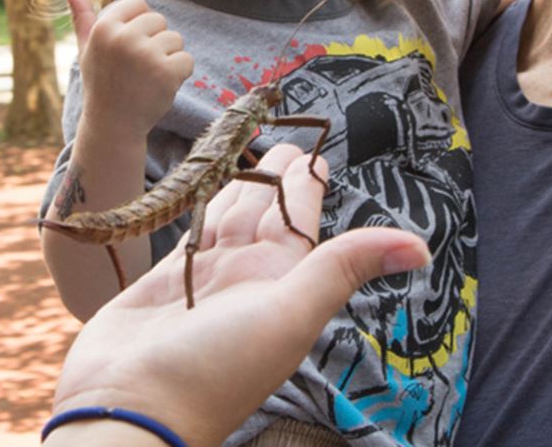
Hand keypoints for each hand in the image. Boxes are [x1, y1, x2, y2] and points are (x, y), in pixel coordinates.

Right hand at [47, 144, 430, 446]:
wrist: (131, 410)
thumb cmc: (215, 370)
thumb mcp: (291, 314)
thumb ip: (344, 267)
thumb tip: (421, 247)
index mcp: (283, 283)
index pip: (302, 222)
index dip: (308, 187)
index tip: (316, 154)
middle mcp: (247, 279)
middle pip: (265, 215)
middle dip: (274, 179)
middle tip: (282, 141)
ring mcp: (204, 279)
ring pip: (227, 218)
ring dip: (237, 186)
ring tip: (245, 150)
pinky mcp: (163, 281)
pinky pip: (189, 231)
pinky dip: (196, 206)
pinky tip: (200, 187)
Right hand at [66, 0, 194, 137]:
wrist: (113, 125)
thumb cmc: (101, 83)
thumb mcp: (87, 50)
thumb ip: (82, 19)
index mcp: (104, 28)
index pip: (139, 4)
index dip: (139, 24)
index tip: (129, 47)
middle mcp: (123, 38)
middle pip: (159, 20)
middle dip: (155, 41)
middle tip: (137, 67)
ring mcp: (145, 55)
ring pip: (176, 39)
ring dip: (168, 57)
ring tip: (147, 77)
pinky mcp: (166, 72)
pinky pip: (186, 60)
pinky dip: (180, 73)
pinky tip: (160, 87)